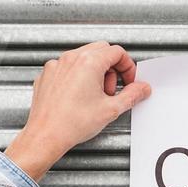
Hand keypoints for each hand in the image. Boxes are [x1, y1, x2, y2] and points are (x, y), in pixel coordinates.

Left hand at [5, 42, 151, 180]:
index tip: (128, 80)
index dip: (128, 67)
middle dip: (112, 68)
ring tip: (95, 95)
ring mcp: (57, 65)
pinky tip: (79, 96)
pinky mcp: (47, 74)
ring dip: (95, 72)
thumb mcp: (111, 109)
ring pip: (83, 57)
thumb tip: (142, 89)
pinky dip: (77, 76)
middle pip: (101, 50)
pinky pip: (68, 67)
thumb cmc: (71, 123)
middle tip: (112, 89)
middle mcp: (71, 59)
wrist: (46, 135)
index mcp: (89, 62)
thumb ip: (132, 95)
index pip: (117, 52)